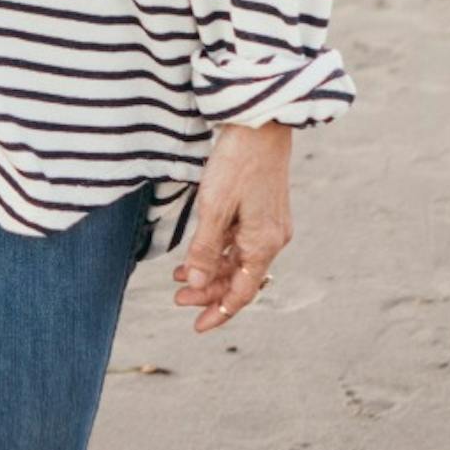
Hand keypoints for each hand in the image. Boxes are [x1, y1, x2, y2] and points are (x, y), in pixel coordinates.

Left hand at [173, 119, 294, 332]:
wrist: (260, 123)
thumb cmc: (237, 162)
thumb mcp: (214, 208)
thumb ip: (204, 250)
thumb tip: (195, 284)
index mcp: (264, 244)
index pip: (242, 293)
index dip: (219, 312)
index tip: (197, 326)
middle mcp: (272, 239)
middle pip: (239, 279)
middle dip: (208, 292)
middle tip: (177, 299)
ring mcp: (269, 224)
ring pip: (238, 261)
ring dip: (210, 271)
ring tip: (179, 277)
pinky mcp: (262, 210)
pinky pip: (240, 242)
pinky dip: (218, 251)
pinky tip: (196, 254)